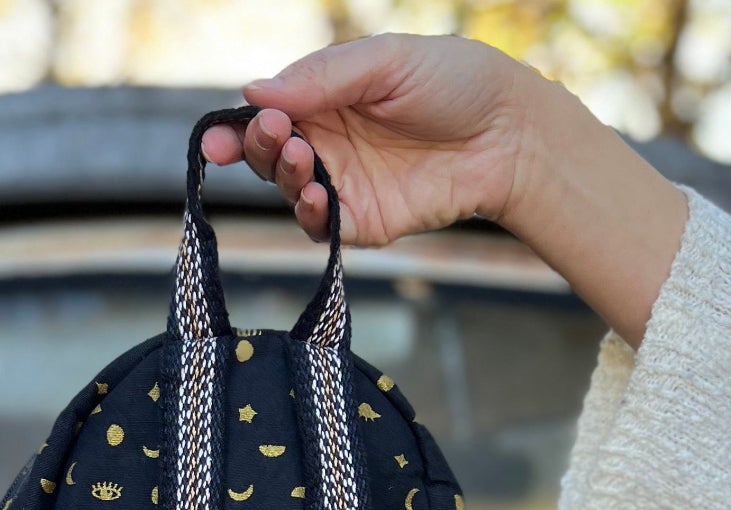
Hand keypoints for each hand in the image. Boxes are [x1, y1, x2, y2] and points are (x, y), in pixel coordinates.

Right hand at [201, 34, 536, 246]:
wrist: (509, 132)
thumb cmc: (454, 81)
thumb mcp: (386, 61)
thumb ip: (322, 77)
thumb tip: (254, 92)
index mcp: (325, 99)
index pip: (268, 115)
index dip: (240, 127)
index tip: (221, 134)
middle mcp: (327, 143)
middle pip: (269, 156)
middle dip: (257, 149)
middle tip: (271, 135)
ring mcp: (344, 185)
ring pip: (289, 191)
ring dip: (284, 176)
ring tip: (299, 159)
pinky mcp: (363, 223)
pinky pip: (322, 228)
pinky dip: (310, 215)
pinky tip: (315, 195)